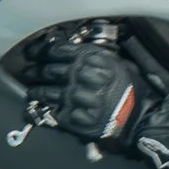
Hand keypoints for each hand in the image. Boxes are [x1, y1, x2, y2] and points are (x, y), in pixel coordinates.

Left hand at [21, 33, 151, 145]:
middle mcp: (81, 75)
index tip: (31, 52)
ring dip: (36, 90)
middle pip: (48, 70)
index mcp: (92, 58)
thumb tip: (71, 51)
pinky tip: (40, 107)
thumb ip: (93, 56)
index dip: (39, 50)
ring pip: (46, 91)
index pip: (56, 50)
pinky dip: (42, 109)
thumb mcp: (116, 63)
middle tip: (29, 71)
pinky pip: (51, 112)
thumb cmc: (130, 90)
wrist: (140, 118)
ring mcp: (75, 97)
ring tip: (32, 89)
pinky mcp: (73, 118)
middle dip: (35, 71)